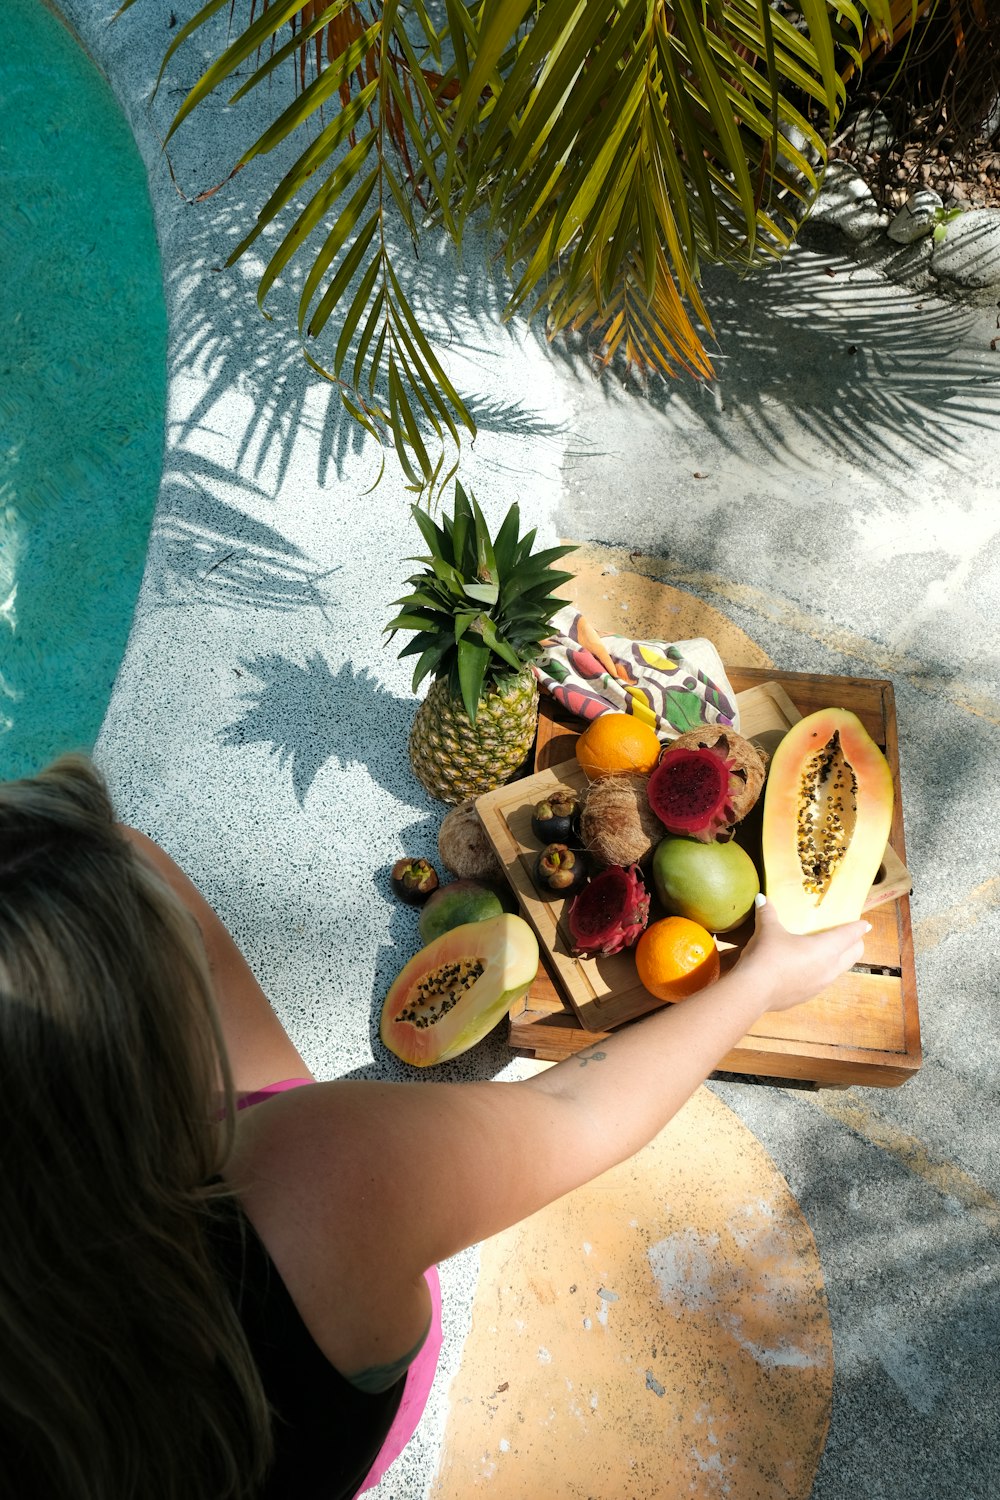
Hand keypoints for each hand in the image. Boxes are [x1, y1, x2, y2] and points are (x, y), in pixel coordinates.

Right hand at [737, 895, 869, 1012]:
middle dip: (854, 943)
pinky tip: (805, 969)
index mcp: (826, 948)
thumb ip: (768, 913)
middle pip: (854, 954)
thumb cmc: (768, 955)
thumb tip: (761, 898)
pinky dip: (822, 972)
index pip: (851, 935)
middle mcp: (830, 967)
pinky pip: (824, 981)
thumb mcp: (768, 930)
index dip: (858, 927)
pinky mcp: (809, 996)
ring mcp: (821, 985)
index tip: (865, 924)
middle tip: (846, 935)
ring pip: (841, 970)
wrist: (753, 991)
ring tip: (827, 951)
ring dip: (839, 959)